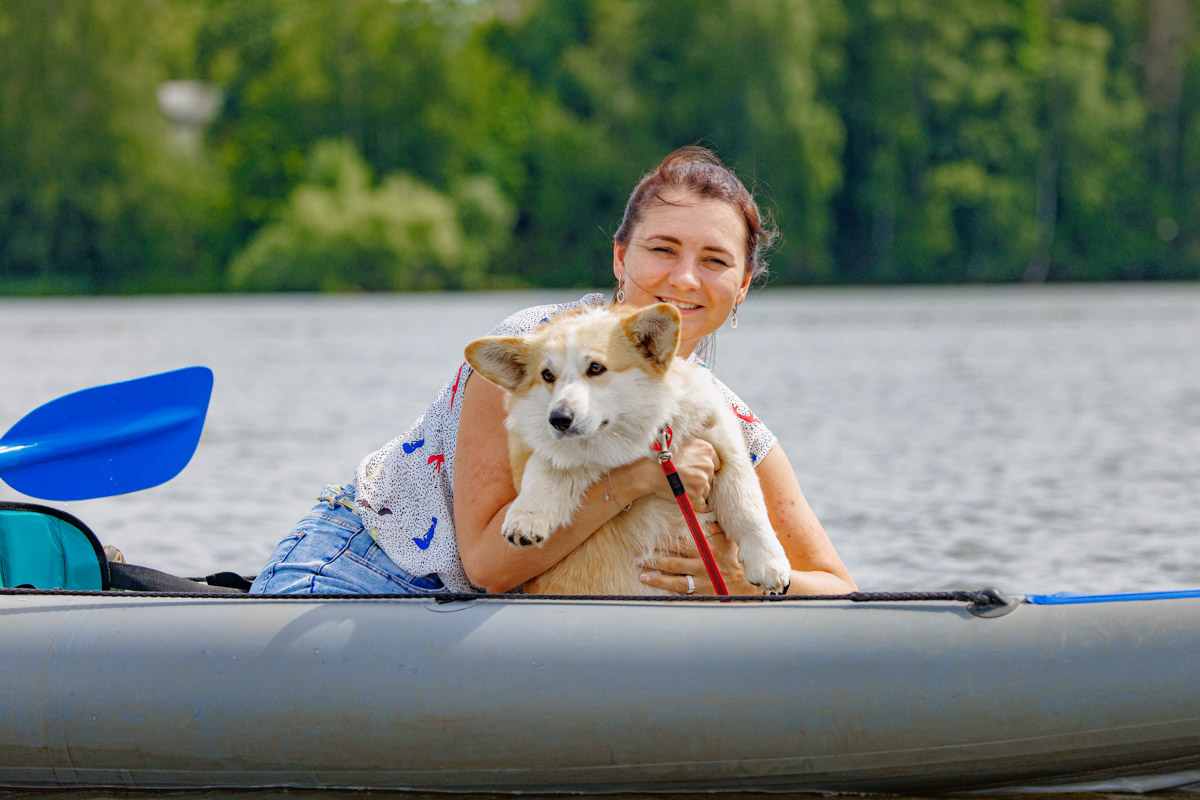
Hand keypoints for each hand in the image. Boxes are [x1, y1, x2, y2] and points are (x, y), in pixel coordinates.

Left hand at [637, 522, 788, 595]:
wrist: (752, 585)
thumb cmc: (739, 560)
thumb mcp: (729, 541)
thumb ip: (715, 529)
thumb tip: (705, 515)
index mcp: (706, 549)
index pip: (678, 544)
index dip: (661, 543)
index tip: (647, 541)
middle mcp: (701, 565)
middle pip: (671, 562)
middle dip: (652, 559)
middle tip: (638, 558)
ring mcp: (701, 581)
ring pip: (673, 580)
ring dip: (655, 577)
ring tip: (642, 575)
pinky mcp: (702, 594)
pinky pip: (682, 594)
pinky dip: (668, 592)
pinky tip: (656, 591)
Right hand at [644, 435, 720, 508]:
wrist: (648, 470)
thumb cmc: (662, 454)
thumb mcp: (682, 439)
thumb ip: (696, 438)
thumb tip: (705, 425)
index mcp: (707, 450)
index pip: (716, 464)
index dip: (704, 468)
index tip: (695, 470)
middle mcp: (708, 465)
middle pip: (710, 478)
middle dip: (700, 479)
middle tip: (685, 478)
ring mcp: (702, 481)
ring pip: (706, 491)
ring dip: (697, 491)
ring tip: (682, 486)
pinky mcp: (695, 495)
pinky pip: (702, 505)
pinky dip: (695, 504)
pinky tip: (687, 499)